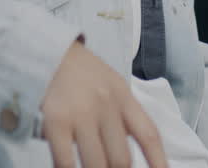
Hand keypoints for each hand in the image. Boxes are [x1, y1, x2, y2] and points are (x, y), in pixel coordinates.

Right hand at [41, 40, 167, 167]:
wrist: (49, 51)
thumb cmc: (82, 74)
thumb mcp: (112, 86)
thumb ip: (123, 116)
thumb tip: (127, 158)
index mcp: (124, 98)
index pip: (149, 135)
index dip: (159, 162)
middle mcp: (107, 106)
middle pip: (122, 159)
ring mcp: (81, 114)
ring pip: (97, 165)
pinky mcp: (56, 121)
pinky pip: (66, 162)